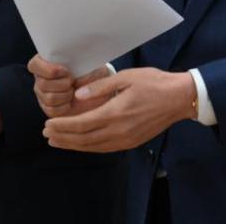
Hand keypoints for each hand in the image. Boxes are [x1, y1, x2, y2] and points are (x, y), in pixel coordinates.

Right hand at [28, 54, 109, 116]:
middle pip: (42, 83)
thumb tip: (76, 79)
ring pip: (49, 98)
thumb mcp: (91, 66)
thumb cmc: (92, 72)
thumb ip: (84, 69)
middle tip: (73, 81)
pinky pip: (52, 110)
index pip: (34, 65)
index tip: (65, 71)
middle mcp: (40, 79)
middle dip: (62, 83)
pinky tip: (71, 101)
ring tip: (73, 90)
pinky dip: (65, 106)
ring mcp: (42, 95)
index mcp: (46, 62)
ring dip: (66, 95)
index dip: (48, 69)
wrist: (97, 89)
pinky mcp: (48, 109)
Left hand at [43, 67, 196, 152]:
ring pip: (92, 147)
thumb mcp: (127, 77)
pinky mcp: (131, 142)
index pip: (82, 124)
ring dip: (73, 145)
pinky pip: (104, 148)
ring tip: (57, 141)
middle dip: (63, 137)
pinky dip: (88, 147)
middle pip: (83, 139)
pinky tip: (81, 143)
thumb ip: (101, 86)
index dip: (63, 126)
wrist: (179, 98)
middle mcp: (118, 130)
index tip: (47, 124)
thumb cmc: (154, 82)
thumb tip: (78, 95)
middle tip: (46, 134)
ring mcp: (125, 139)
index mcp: (115, 112)